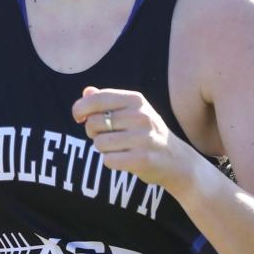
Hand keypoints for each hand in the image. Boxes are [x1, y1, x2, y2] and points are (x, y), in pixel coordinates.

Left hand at [72, 85, 192, 189]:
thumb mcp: (132, 111)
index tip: (78, 117)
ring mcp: (143, 138)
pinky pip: (108, 160)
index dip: (80, 109)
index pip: (96, 99)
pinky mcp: (142, 159)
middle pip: (94, 123)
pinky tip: (124, 159)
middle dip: (94, 132)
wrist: (176, 159)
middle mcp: (140, 116)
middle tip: (107, 136)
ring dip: (103, 149)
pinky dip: (111, 161)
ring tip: (119, 148)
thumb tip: (86, 92)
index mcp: (136, 100)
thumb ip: (107, 101)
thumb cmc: (146, 133)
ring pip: (99, 143)